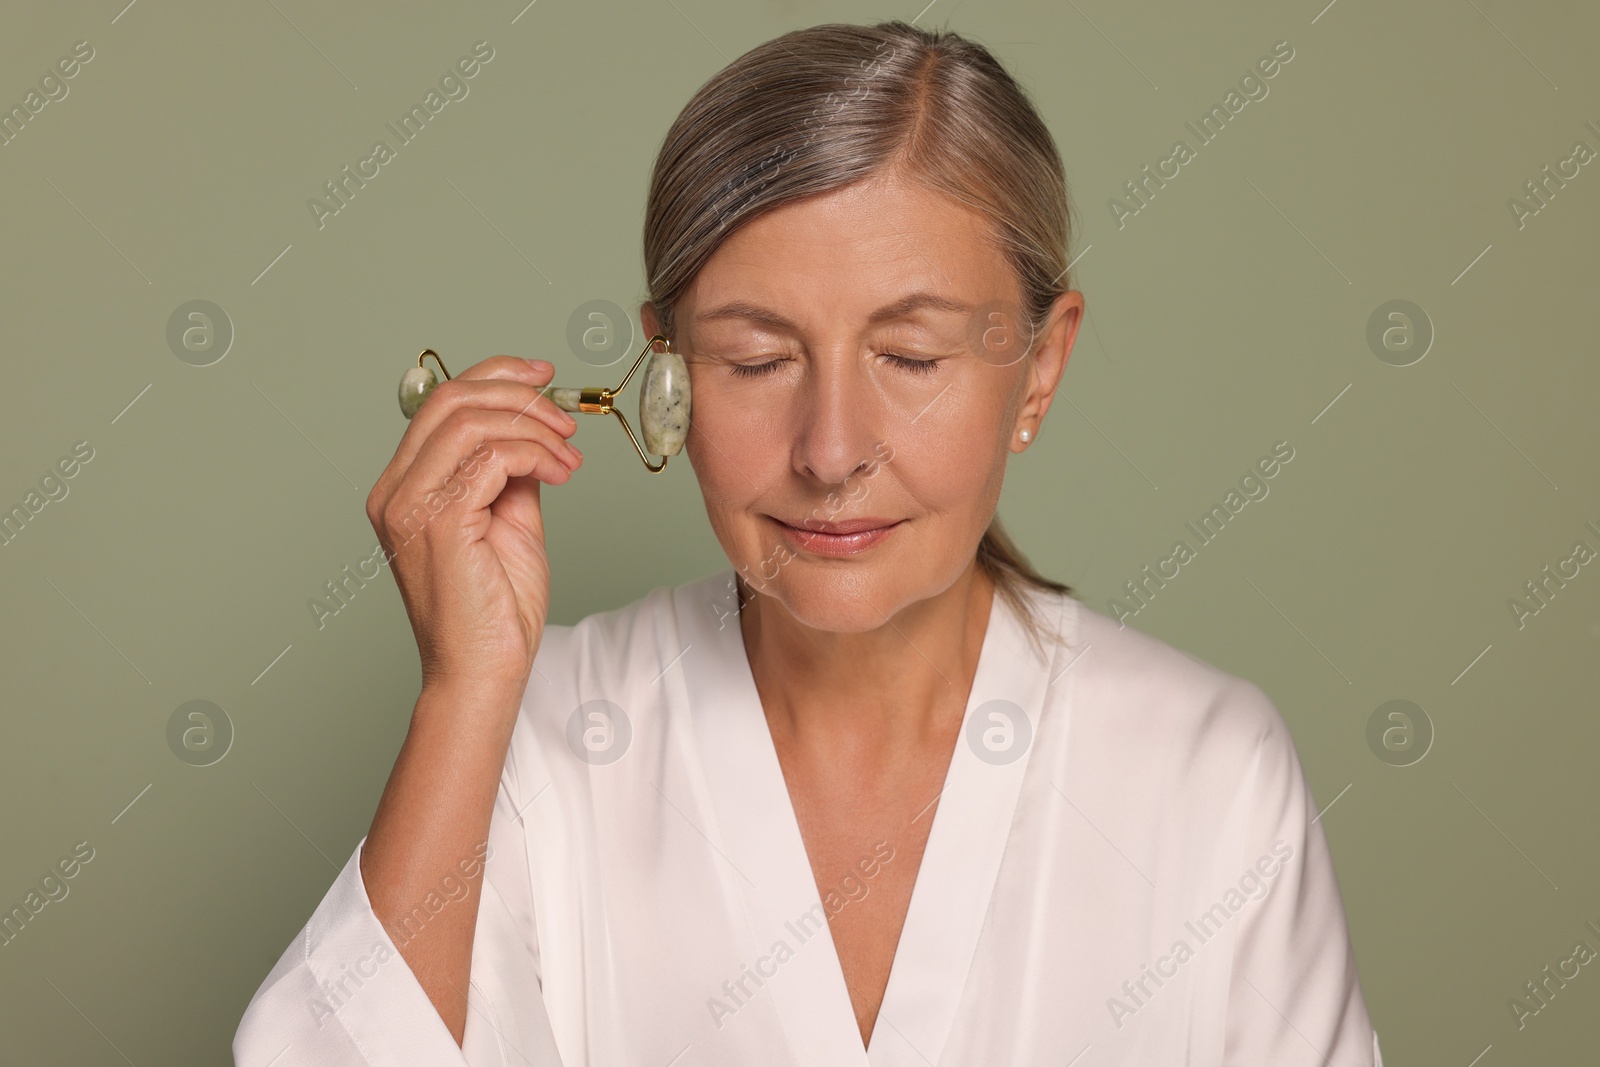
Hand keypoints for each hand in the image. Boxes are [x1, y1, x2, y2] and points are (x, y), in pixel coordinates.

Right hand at [366, 355, 581, 693]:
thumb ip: (511, 473)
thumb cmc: (495, 611)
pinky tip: (559, 474)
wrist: (484, 673)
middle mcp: (395, 491)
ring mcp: (409, 505)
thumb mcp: (510, 521)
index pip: (442, 403)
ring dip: (534, 429)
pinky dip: (535, 454)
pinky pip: (490, 457)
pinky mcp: (438, 522)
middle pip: (452, 399)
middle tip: (565, 417)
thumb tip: (534, 431)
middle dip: (518, 395)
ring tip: (568, 457)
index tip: (543, 376)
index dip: (495, 377)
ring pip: (472, 422)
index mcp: (404, 486)